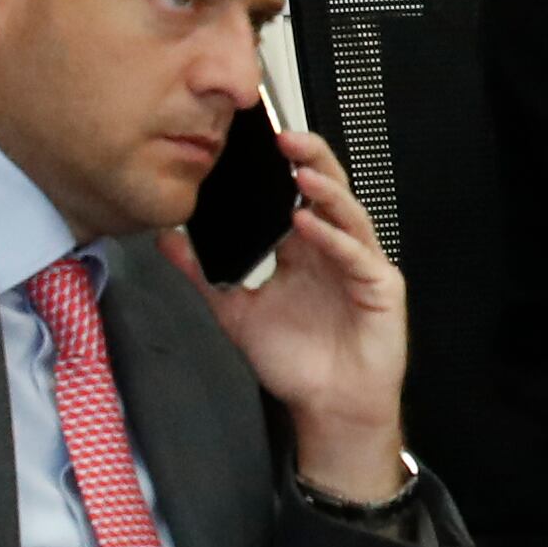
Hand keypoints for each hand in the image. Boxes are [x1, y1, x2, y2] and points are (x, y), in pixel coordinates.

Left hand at [178, 124, 409, 500]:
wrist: (329, 409)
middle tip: (282, 137)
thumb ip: (202, 274)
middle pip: (326, 189)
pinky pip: (357, 255)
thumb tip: (167, 239)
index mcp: (304, 248)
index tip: (254, 141)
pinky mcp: (380, 287)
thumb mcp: (235, 312)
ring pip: (348, 212)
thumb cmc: (297, 364)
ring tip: (299, 170)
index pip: (293, 193)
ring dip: (324, 190)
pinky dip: (335, 238)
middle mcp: (333, 248)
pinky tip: (311, 224)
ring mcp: (360, 264)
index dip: (279, 167)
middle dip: (308, 159)